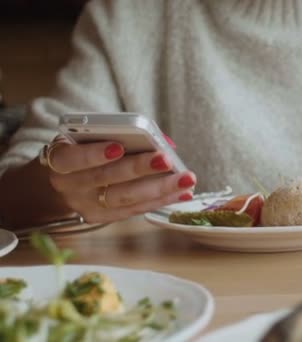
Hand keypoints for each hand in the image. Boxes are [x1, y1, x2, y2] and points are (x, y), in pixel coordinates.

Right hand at [46, 138, 195, 223]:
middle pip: (106, 179)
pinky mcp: (103, 218)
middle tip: (165, 160)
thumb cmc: (83, 151)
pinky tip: (183, 193)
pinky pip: (135, 210)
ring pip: (125, 198)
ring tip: (185, 180)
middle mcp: (70, 186)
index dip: (93, 154)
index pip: (72, 158)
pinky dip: (161, 201)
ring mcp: (87, 206)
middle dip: (138, 169)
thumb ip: (118, 134)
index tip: (118, 147)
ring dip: (159, 189)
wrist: (63, 183)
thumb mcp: (87, 137)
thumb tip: (164, 142)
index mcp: (60, 159)